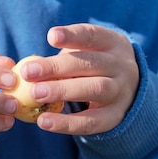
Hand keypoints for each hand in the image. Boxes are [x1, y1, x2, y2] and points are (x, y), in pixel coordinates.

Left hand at [20, 24, 139, 134]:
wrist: (130, 93)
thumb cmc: (94, 67)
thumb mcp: (88, 53)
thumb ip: (64, 56)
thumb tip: (27, 66)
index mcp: (113, 44)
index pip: (93, 36)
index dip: (72, 36)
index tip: (51, 36)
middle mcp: (121, 66)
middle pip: (90, 64)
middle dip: (57, 67)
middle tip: (27, 72)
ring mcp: (121, 92)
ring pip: (94, 89)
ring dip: (62, 91)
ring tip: (34, 94)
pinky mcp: (115, 118)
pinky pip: (91, 122)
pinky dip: (66, 123)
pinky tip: (43, 121)